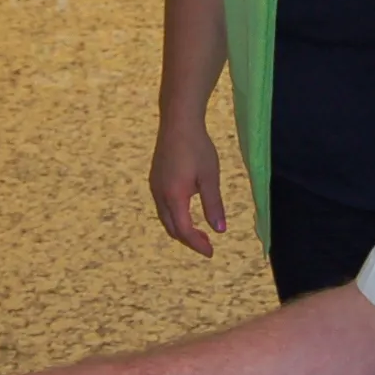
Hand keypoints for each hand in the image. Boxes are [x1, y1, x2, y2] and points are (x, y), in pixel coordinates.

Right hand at [149, 117, 228, 255]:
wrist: (178, 122)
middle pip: (172, 228)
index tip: (211, 252)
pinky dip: (175, 216)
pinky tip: (188, 210)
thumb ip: (214, 205)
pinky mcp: (155, 179)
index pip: (184, 230)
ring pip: (165, 218)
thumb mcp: (210, 177)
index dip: (197, 244)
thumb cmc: (197, 147)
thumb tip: (220, 230)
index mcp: (174, 197)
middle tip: (207, 244)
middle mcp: (160, 195)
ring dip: (181, 228)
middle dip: (188, 239)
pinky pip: (163, 206)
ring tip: (198, 231)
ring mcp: (155, 186)